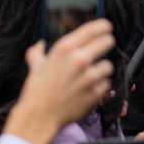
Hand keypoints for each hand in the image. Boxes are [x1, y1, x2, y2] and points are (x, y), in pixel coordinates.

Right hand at [3, 19, 114, 143]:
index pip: (94, 28)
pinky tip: (89, 89)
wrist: (39, 117)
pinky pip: (106, 84)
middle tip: (102, 49)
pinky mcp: (96, 92)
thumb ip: (38, 51)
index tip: (107, 27)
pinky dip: (100, 86)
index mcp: (65, 48)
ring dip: (102, 70)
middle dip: (106, 45)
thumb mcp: (35, 65)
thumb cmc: (36, 91)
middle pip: (108, 42)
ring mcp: (90, 77)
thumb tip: (40, 44)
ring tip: (90, 76)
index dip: (103, 26)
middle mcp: (80, 59)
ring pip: (108, 65)